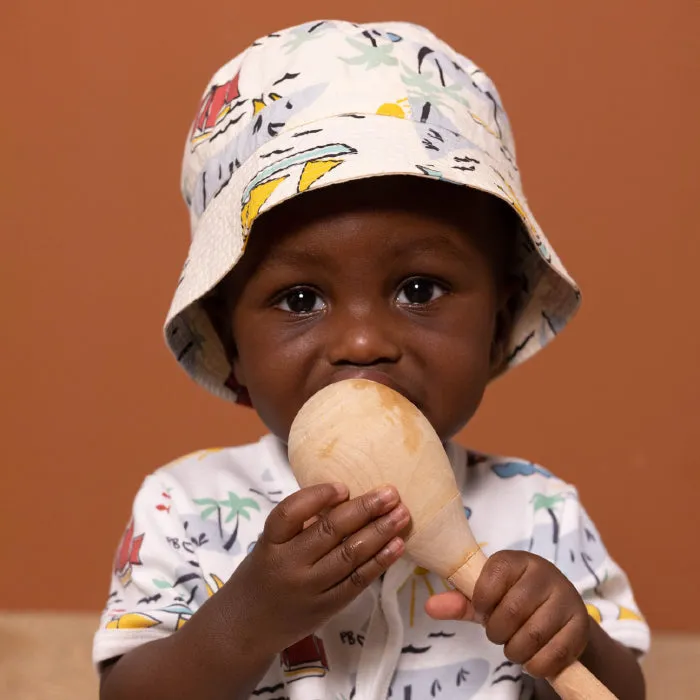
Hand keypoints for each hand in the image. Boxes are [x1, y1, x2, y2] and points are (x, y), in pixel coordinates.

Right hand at [223, 482, 408, 654]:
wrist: (246, 627)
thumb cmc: (263, 573)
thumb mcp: (270, 544)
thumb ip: (300, 524)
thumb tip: (346, 497)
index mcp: (271, 542)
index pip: (290, 512)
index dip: (318, 496)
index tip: (344, 486)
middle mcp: (289, 565)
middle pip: (329, 531)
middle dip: (364, 509)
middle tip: (391, 492)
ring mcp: (309, 589)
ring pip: (349, 555)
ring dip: (379, 532)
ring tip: (401, 514)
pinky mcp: (327, 608)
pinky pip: (357, 581)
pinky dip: (380, 562)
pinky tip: (397, 545)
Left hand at [425, 550, 589, 678]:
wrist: (559, 610)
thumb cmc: (514, 599)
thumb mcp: (487, 598)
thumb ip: (460, 602)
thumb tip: (430, 607)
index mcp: (516, 560)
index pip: (490, 578)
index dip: (482, 602)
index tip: (483, 610)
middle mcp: (544, 573)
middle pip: (511, 611)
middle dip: (498, 632)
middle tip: (499, 634)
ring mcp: (567, 598)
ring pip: (532, 635)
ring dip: (516, 650)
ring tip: (515, 646)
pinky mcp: (581, 625)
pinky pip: (555, 654)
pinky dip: (537, 664)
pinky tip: (533, 658)